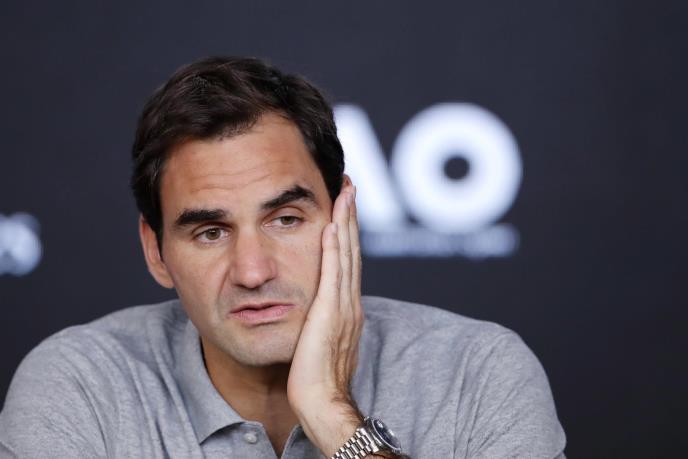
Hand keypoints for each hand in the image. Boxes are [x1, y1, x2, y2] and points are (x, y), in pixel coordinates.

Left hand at [287, 182, 363, 456]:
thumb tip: (314, 310)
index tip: (343, 206)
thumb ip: (321, 321)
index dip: (347, 231)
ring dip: (346, 221)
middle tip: (348, 185)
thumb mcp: (321, 341)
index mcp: (346, 307)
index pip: (348, 261)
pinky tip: (332, 224)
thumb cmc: (316, 378)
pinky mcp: (330, 312)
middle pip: (352, 250)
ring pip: (346, 254)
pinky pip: (333, 273)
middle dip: (350, 216)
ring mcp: (342, 306)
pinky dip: (335, 246)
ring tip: (345, 191)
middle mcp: (349, 301)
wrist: (321, 402)